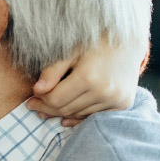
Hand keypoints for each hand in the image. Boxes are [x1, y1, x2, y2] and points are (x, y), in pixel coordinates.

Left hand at [27, 36, 146, 125]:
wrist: (128, 42)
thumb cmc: (95, 43)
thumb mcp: (70, 51)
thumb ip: (52, 71)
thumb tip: (37, 90)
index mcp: (88, 77)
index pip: (55, 99)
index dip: (40, 100)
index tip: (31, 98)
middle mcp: (104, 91)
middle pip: (66, 109)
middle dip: (47, 108)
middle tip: (33, 106)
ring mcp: (115, 100)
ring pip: (78, 114)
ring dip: (61, 113)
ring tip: (47, 110)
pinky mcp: (123, 104)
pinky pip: (94, 116)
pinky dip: (78, 117)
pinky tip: (65, 118)